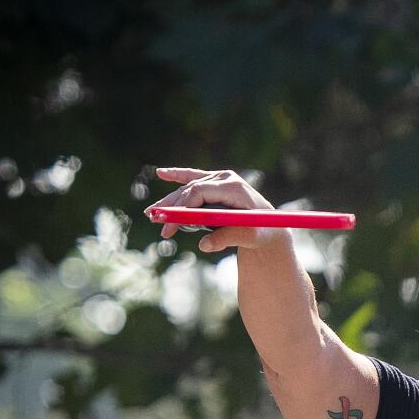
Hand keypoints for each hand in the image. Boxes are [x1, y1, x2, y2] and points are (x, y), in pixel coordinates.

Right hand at [144, 167, 277, 251]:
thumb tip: (203, 245)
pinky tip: (161, 172)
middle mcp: (225, 178)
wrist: (268, 226)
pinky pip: (193, 177)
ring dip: (169, 201)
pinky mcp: (215, 182)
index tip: (168, 227)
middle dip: (171, 208)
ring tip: (150, 214)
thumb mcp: (249, 236)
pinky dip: (177, 175)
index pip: (200, 192)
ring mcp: (220, 178)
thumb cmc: (261, 231)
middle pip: (191, 190)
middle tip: (154, 222)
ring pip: (188, 188)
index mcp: (234, 187)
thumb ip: (228, 238)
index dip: (181, 208)